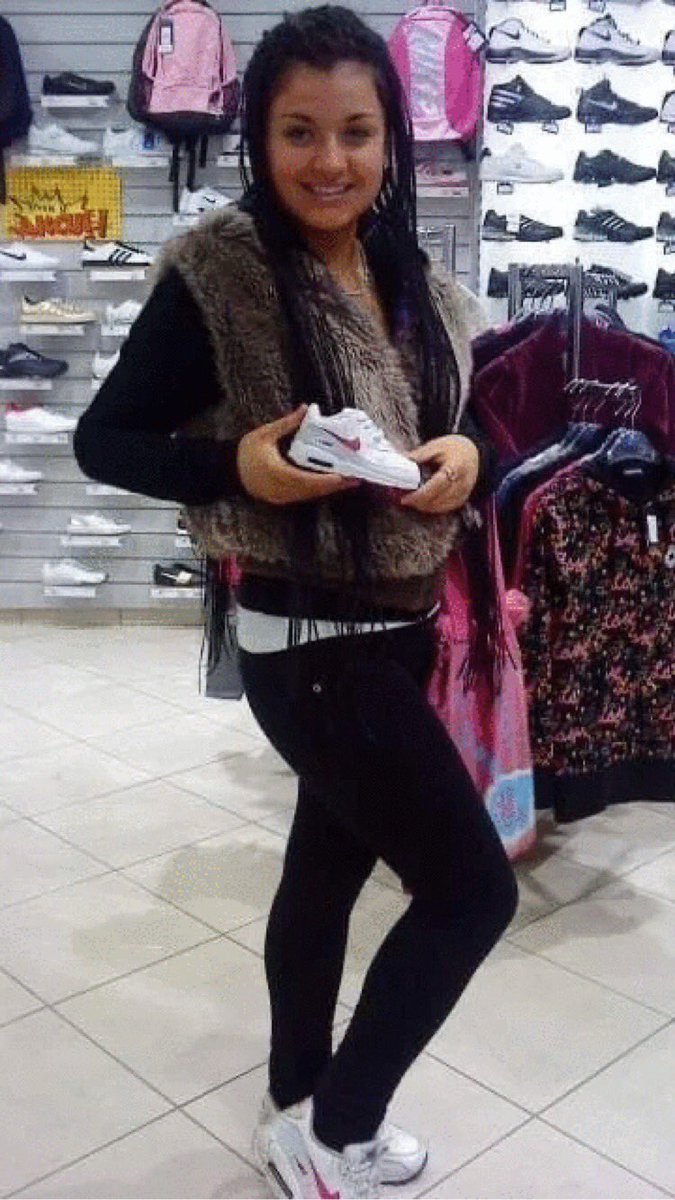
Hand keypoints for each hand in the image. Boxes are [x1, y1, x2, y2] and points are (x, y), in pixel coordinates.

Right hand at [237, 406, 359, 505]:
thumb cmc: (245, 452)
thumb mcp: (264, 434)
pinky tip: (330, 483)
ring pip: (310, 495)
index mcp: (278, 474)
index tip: (343, 476)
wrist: (228, 471)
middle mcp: (282, 489)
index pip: (307, 480)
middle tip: (356, 478)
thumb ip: (287, 423)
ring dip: (329, 489)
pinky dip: (318, 489)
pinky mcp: (282, 498)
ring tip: (348, 480)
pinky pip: (304, 496)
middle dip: (335, 485)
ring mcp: (282, 497)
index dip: (327, 480)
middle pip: (314, 491)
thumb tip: (305, 408)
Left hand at [400, 434, 478, 513]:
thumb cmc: (454, 448)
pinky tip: (423, 504)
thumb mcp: (437, 445)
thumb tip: (403, 460)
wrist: (473, 452)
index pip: (437, 485)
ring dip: (425, 506)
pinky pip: (446, 508)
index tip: (407, 497)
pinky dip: (433, 508)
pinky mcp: (463, 499)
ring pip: (441, 506)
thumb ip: (420, 454)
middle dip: (419, 502)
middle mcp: (462, 482)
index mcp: (456, 466)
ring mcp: (464, 492)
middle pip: (438, 498)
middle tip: (404, 499)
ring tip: (412, 501)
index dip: (421, 494)